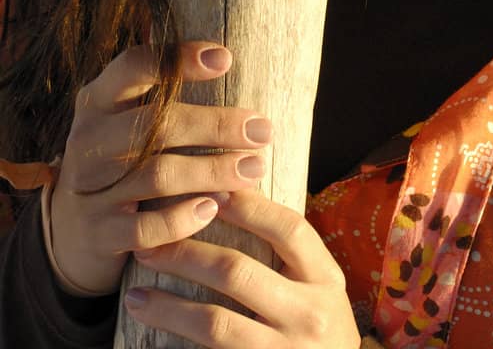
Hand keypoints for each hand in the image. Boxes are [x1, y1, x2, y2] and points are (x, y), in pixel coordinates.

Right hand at [49, 39, 275, 295]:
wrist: (73, 228)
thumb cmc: (121, 158)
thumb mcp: (127, 118)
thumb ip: (162, 91)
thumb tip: (225, 58)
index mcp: (98, 101)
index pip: (133, 67)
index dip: (178, 59)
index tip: (227, 59)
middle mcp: (86, 141)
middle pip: (155, 124)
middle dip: (216, 125)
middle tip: (263, 131)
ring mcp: (88, 189)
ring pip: (157, 175)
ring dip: (212, 171)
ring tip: (254, 169)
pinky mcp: (98, 234)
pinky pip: (145, 229)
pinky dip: (181, 219)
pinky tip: (213, 208)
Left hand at [123, 185, 362, 345]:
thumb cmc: (321, 329)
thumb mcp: (321, 288)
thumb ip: (290, 255)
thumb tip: (235, 200)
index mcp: (325, 279)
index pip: (288, 228)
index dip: (247, 207)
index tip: (207, 192)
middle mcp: (308, 314)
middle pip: (238, 273)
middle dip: (186, 255)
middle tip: (148, 246)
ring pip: (215, 324)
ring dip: (168, 307)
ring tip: (135, 296)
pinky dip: (178, 344)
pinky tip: (153, 335)